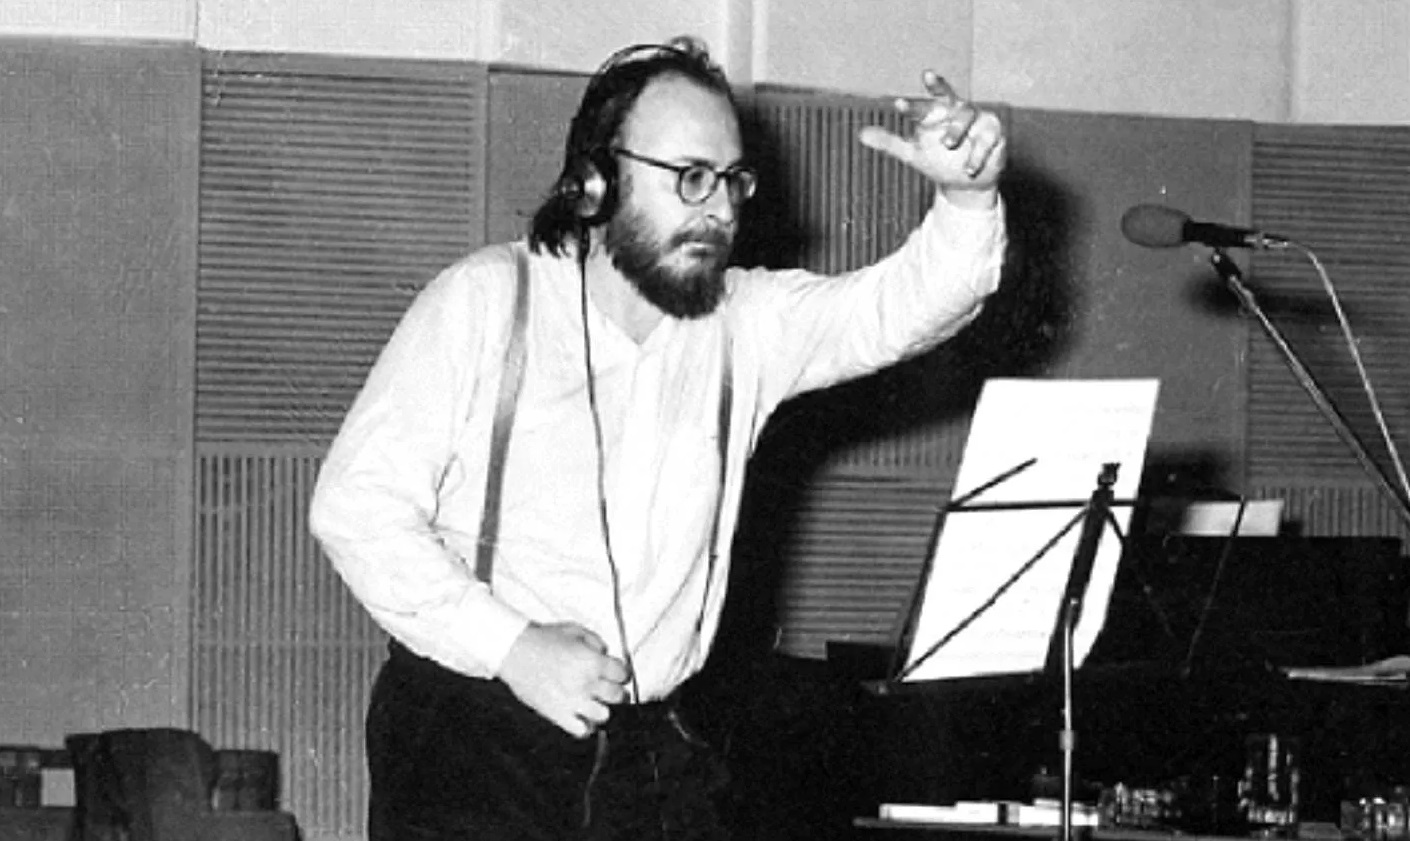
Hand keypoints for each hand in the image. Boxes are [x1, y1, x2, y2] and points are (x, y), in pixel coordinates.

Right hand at [498, 622, 630, 736]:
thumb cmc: (543, 639)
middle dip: (613, 690)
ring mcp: (573, 701)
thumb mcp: (575, 630)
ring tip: (591, 702)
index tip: (614, 673)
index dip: (619, 673)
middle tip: (604, 687)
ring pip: (604, 715)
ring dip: (600, 708)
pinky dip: (584, 726)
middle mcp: (586, 683)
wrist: (514, 651)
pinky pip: (582, 730)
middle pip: (618, 696)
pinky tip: (579, 716)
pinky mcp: (558, 715)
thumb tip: (605, 654)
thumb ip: (596, 642)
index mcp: (592, 662)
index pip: (623, 674)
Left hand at [859, 70, 1006, 202]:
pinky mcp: (994, 133)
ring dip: (957, 128)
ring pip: (968, 114)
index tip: (899, 104)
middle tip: (927, 82)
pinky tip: (970, 167)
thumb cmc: (937, 160)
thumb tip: (861, 135)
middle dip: (939, 89)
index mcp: (937, 112)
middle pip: (949, 97)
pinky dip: (978, 152)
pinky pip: (988, 138)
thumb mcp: (911, 153)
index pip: (926, 101)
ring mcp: (977, 120)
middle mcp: (957, 110)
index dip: (915, 101)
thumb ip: (889, 143)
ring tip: (948, 145)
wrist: (964, 183)